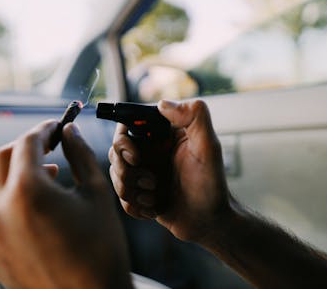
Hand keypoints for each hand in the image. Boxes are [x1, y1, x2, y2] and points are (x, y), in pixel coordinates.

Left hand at [0, 120, 131, 288]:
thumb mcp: (96, 193)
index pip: (27, 142)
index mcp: (26, 191)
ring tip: (50, 180)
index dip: (44, 129)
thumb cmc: (101, 248)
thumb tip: (69, 130)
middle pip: (2, 158)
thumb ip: (79, 153)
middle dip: (25, 148)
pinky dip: (11, 202)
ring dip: (18, 176)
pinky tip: (37, 209)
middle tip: (50, 148)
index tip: (57, 127)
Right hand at [108, 99, 230, 242]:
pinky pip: (121, 198)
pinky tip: (153, 208)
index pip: (126, 125)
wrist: (209, 222)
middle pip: (114, 152)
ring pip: (115, 176)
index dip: (122, 141)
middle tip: (152, 182)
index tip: (136, 157)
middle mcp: (149, 151)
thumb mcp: (208, 147)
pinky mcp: (139, 193)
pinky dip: (136, 206)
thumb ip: (194, 117)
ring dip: (132, 191)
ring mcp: (142, 172)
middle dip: (127, 171)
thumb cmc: (212, 185)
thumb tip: (163, 103)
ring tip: (155, 196)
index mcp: (161, 135)